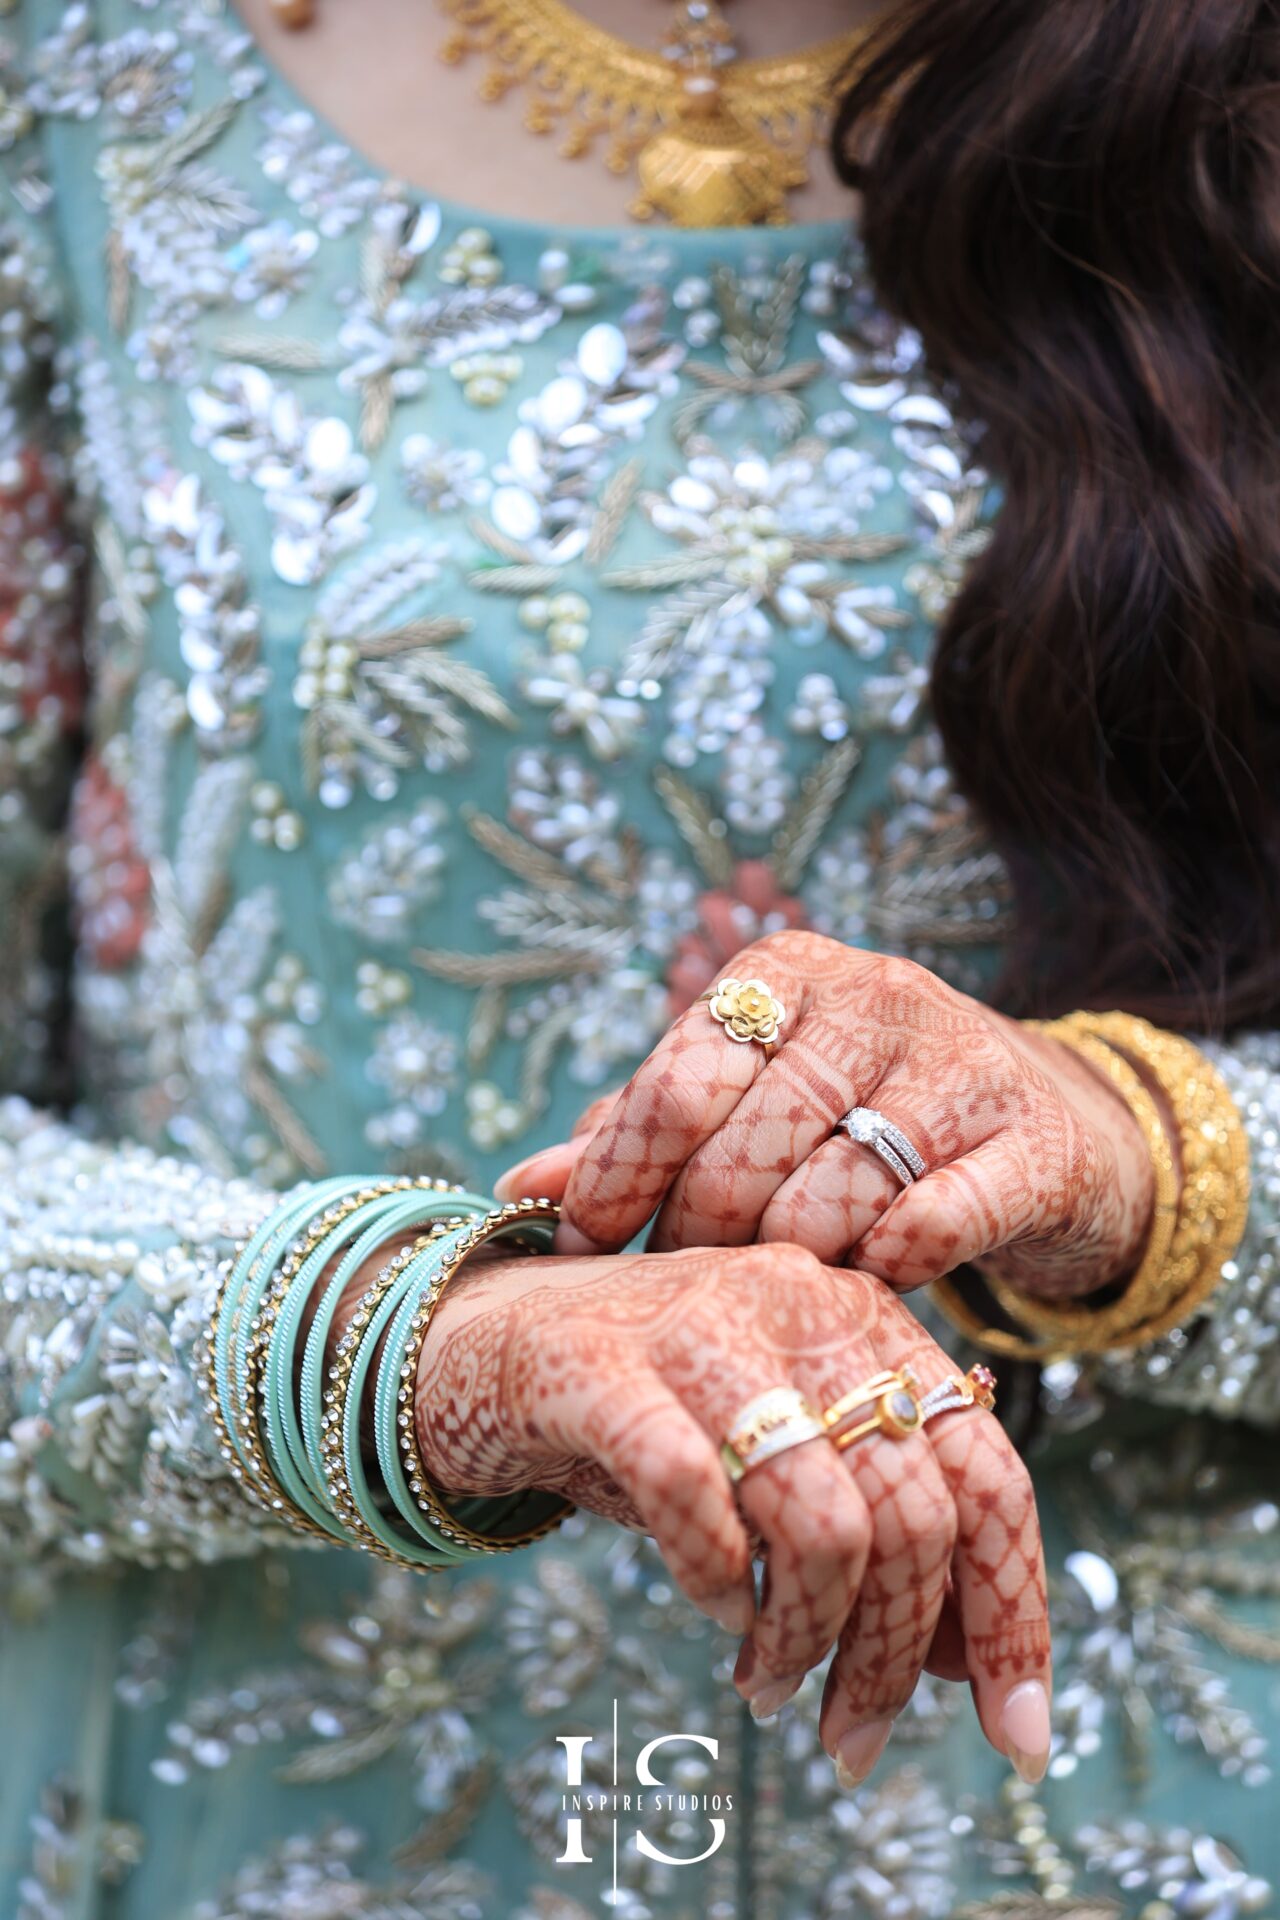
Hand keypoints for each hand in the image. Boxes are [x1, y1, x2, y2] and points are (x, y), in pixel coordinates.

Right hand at [413, 1239, 1051, 1785]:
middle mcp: (799, 1302)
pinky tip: (710, 1608)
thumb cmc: (643, 1414)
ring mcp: (700, 1325)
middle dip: (894, 1658)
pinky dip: (714, 1582)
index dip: (1013, 1612)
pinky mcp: (598, 1365)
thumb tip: (971, 1662)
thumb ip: (876, 1530)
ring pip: (823, 1523)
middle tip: (849, 1736)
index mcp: (864, 1319)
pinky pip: (694, 1497)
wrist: (468, 1340)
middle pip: (913, 1515)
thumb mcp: (776, 1458)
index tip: (1015, 1735)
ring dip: (805, 1640)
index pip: (988, 1474)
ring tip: (768, 1685)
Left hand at [497, 933, 1156, 1298]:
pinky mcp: (1033, 1142)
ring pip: (828, 1198)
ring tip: (778, 1283)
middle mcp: (873, 996)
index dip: (618, 1175)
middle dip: (697, 1234)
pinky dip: (886, 1267)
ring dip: (790, 1262)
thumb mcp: (755, 1098)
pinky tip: (872, 1275)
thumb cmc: (865, 1116)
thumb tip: (522, 1182)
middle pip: (743, 1147)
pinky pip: (929, 1228)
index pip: (677, 1077)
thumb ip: (645, 1130)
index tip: (580, 1248)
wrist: (1055, 1129)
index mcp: (786, 973)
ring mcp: (962, 1063)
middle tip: (685, 1283)